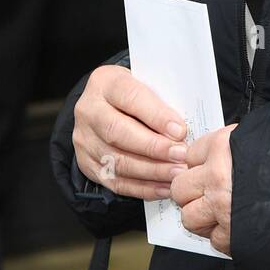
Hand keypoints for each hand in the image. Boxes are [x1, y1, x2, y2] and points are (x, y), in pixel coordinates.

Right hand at [72, 64, 187, 198]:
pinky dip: (143, 187)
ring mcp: (85, 139)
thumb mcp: (148, 85)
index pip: (130, 97)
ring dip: (151, 171)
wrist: (109, 107)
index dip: (156, 116)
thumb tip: (185, 131)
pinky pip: (115, 181)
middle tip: (181, 156)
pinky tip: (164, 187)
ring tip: (177, 173)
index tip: (180, 130)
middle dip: (153, 147)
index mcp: (106, 82)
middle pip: (118, 132)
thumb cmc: (137, 96)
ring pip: (117, 160)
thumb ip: (162, 102)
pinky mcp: (87, 164)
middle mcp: (89, 111)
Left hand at [169, 124, 236, 255]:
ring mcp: (221, 208)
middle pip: (179, 188)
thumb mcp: (256, 139)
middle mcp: (217, 177)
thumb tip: (207, 154)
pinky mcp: (231, 234)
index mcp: (222, 147)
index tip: (205, 167)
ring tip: (219, 211)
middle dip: (189, 193)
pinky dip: (221, 235)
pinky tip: (233, 225)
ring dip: (201, 217)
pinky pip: (212, 239)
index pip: (189, 154)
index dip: (197, 163)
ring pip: (188, 217)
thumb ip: (228, 146)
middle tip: (208, 192)